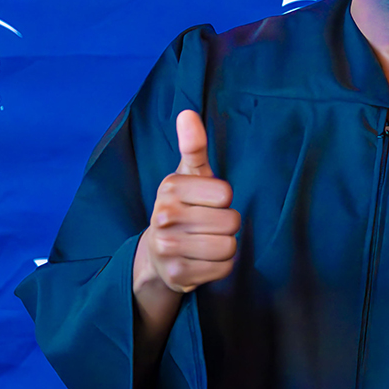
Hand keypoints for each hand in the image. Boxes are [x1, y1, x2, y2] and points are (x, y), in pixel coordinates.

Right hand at [134, 110, 240, 295]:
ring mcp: (168, 248)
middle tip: (208, 225)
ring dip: (226, 246)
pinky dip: (220, 266)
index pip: (225, 193)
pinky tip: (203, 260)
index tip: (207, 202)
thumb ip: (193, 146)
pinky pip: (223, 269)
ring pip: (229, 247)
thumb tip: (188, 113)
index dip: (223, 199)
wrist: (157, 255)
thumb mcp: (188, 176)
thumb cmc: (183, 208)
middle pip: (231, 221)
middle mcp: (163, 217)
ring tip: (206, 241)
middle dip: (227, 224)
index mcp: (169, 187)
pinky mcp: (177, 275)